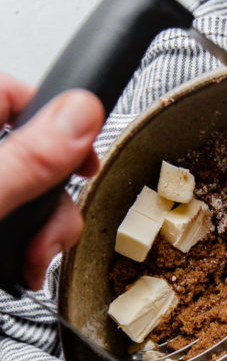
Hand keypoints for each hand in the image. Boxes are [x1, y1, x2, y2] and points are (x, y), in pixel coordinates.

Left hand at [0, 73, 103, 289]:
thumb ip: (28, 159)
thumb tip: (81, 115)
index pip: (12, 91)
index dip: (54, 118)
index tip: (81, 159)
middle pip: (34, 151)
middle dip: (54, 201)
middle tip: (49, 233)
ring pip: (33, 194)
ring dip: (46, 234)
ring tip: (31, 263)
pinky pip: (22, 224)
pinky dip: (28, 249)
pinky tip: (23, 268)